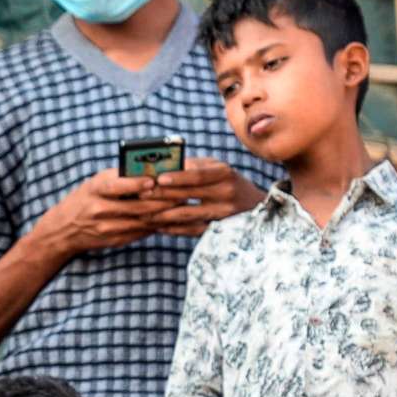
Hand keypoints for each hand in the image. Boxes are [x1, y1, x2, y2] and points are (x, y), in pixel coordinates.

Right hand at [34, 169, 172, 259]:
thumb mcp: (96, 183)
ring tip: (181, 205)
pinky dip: (156, 225)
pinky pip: (140, 232)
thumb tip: (153, 172)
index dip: (136, 184)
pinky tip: (170, 219)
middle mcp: (99, 209)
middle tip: (182, 193)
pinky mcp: (115, 240)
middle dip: (161, 200)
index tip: (154, 180)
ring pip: (142, 221)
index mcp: (95, 189)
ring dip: (163, 214)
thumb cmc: (85, 199)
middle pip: (136, 206)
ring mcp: (107, 227)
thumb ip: (120, 178)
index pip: (117, 186)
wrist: (63, 229)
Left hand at [144, 159, 262, 234]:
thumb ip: (193, 166)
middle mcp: (226, 194)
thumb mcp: (216, 168)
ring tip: (143, 213)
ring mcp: (223, 214)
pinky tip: (157, 226)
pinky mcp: (218, 229)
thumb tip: (163, 166)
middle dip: (163, 195)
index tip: (158, 178)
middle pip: (190, 195)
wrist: (255, 205)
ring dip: (163, 214)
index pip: (198, 175)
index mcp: (224, 174)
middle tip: (141, 196)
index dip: (178, 177)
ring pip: (188, 215)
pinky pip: (192, 230)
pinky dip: (173, 229)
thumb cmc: (227, 181)